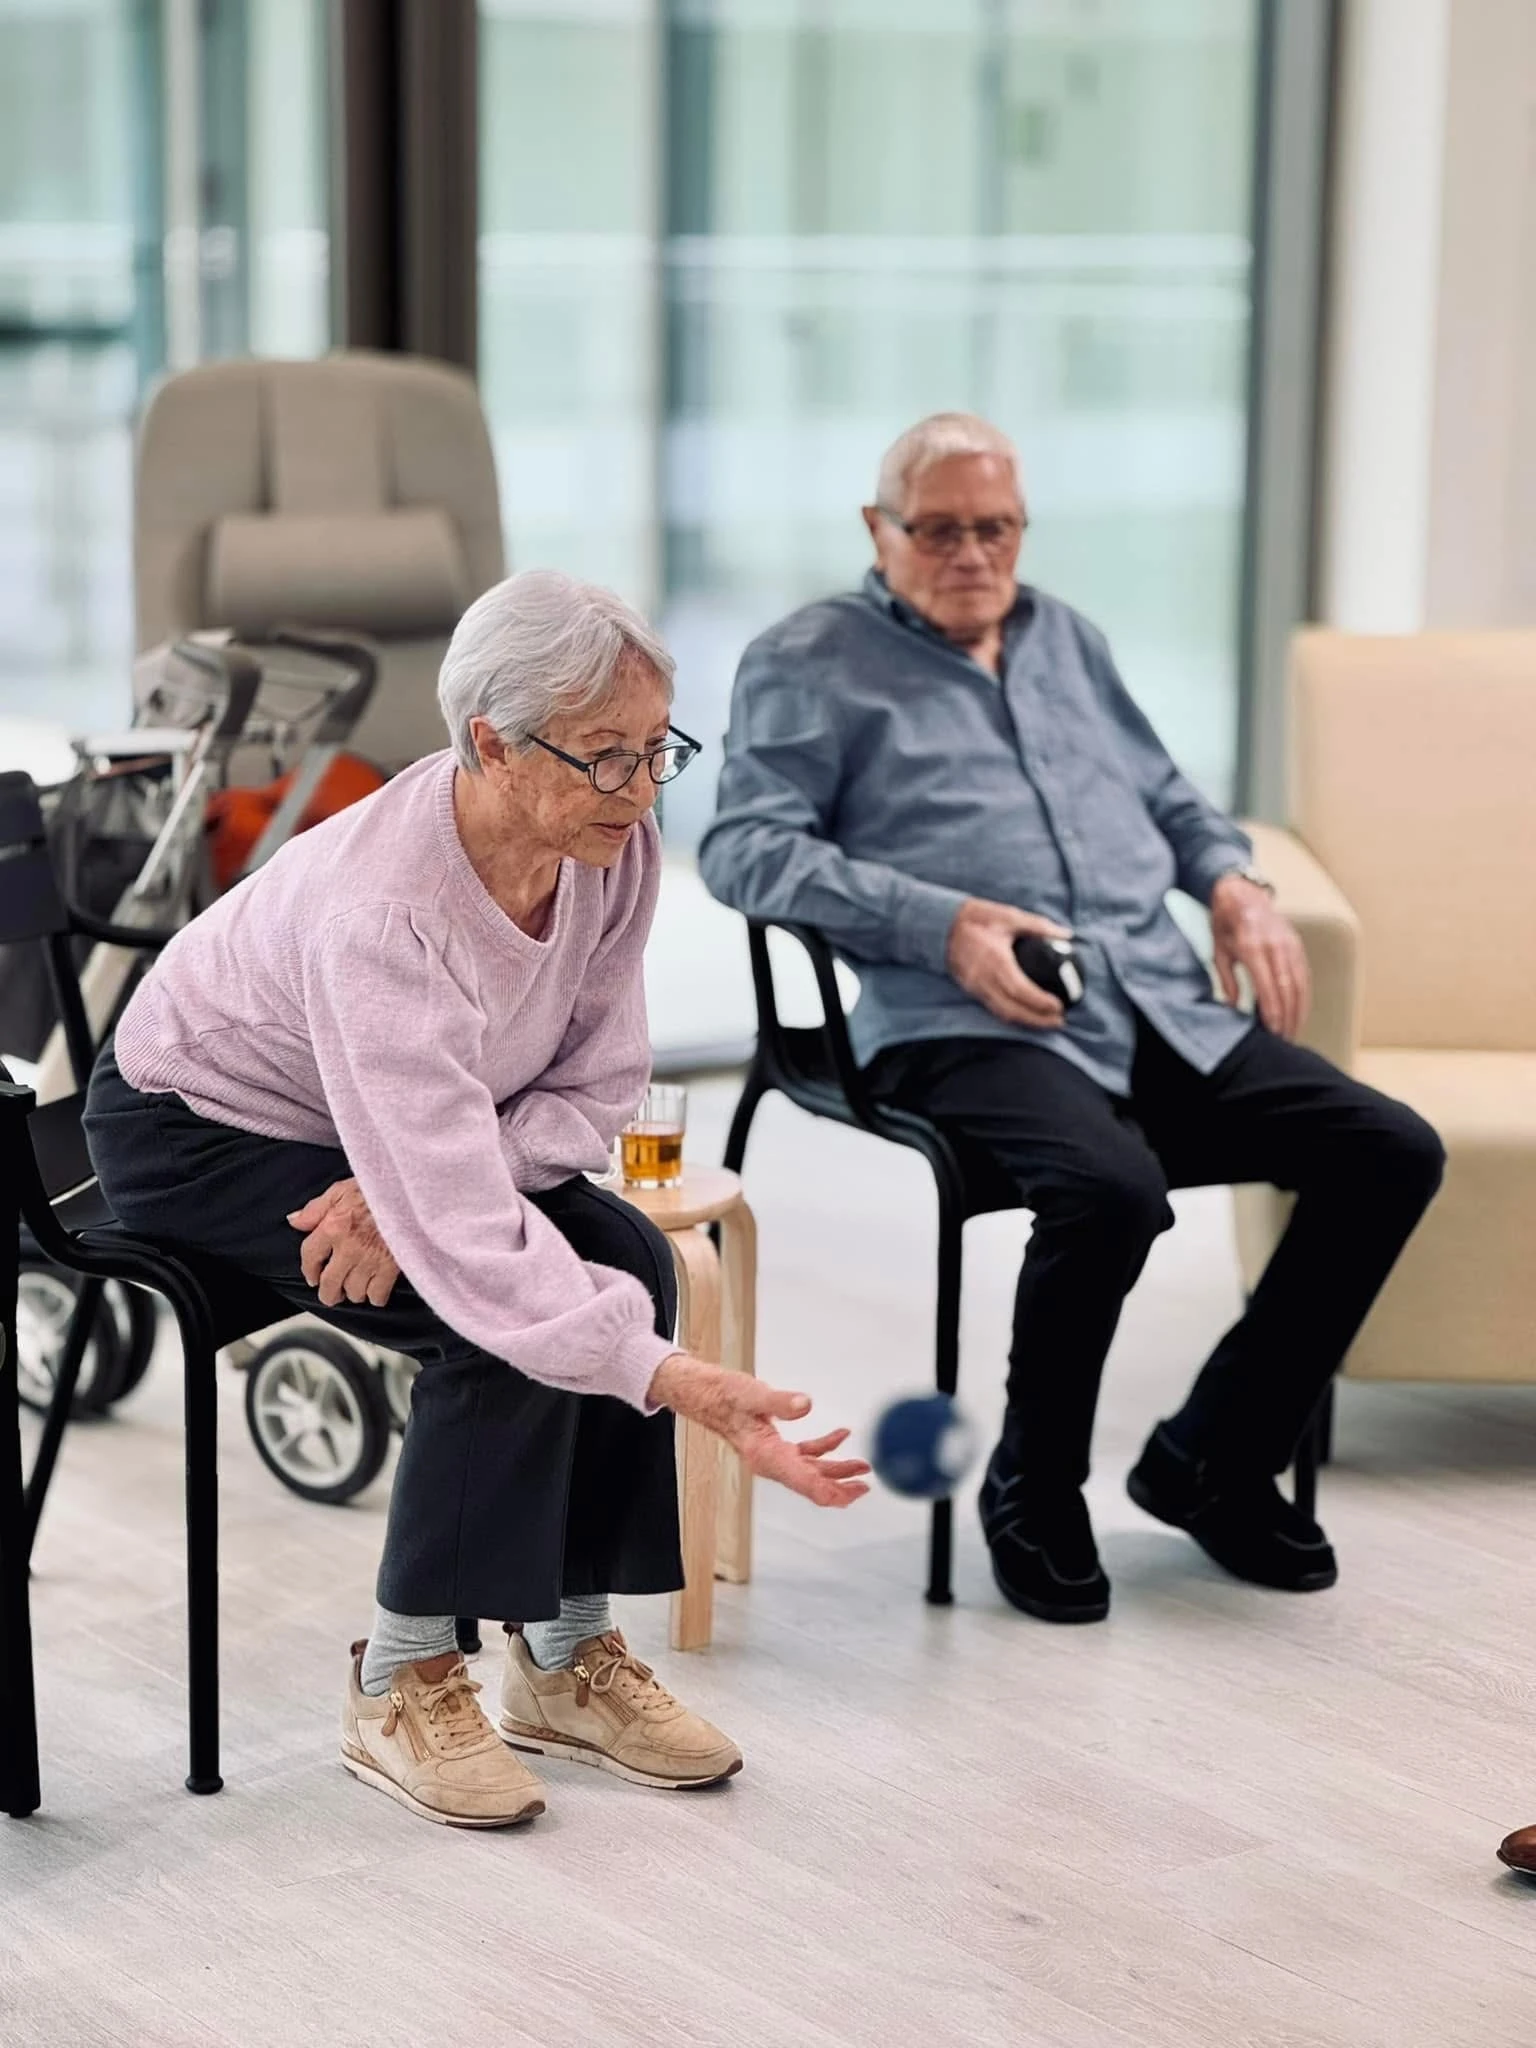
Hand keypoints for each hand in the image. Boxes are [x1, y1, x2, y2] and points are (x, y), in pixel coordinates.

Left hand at [287, 1177, 399, 1306]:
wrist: (412, 1193)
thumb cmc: (379, 1188)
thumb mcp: (342, 1189)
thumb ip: (316, 1208)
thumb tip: (294, 1222)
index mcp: (333, 1226)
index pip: (310, 1257)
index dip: (309, 1270)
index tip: (312, 1276)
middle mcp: (349, 1248)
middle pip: (329, 1285)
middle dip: (328, 1293)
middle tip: (332, 1293)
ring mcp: (370, 1260)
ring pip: (354, 1293)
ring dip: (354, 1292)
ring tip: (357, 1286)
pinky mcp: (392, 1268)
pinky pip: (378, 1296)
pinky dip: (376, 1295)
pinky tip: (376, 1287)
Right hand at [647, 1354, 869, 1508]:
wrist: (707, 1396)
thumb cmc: (725, 1396)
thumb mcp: (753, 1394)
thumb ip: (780, 1402)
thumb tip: (805, 1405)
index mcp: (766, 1456)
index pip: (804, 1482)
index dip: (832, 1490)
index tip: (854, 1491)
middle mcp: (771, 1463)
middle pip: (811, 1485)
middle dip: (840, 1487)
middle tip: (865, 1485)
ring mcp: (774, 1457)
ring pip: (811, 1472)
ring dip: (837, 1470)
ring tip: (861, 1467)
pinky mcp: (775, 1448)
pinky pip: (804, 1456)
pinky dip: (824, 1449)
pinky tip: (839, 1436)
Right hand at [946, 897, 1072, 1028]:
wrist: (940, 925)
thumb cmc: (976, 918)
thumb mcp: (1009, 916)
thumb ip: (1039, 926)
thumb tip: (1066, 934)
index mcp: (995, 961)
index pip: (1020, 990)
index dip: (1040, 1002)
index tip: (1059, 1006)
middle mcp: (983, 979)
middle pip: (1012, 1010)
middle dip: (1038, 1020)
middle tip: (1060, 1021)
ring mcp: (976, 987)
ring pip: (1002, 1014)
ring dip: (1026, 1022)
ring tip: (1048, 1022)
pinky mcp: (972, 990)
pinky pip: (994, 1009)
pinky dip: (1013, 1016)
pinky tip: (1027, 1015)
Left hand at [1210, 875, 1309, 1039]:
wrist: (1242, 894)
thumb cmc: (1225, 924)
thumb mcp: (1218, 951)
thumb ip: (1226, 980)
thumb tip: (1231, 1008)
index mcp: (1253, 946)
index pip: (1268, 986)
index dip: (1273, 1011)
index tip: (1272, 1031)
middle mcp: (1275, 945)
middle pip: (1288, 988)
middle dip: (1287, 1017)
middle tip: (1284, 1040)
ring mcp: (1290, 945)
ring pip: (1300, 984)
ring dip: (1298, 1011)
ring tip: (1293, 1033)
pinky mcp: (1298, 946)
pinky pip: (1304, 976)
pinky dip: (1304, 997)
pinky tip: (1299, 1013)